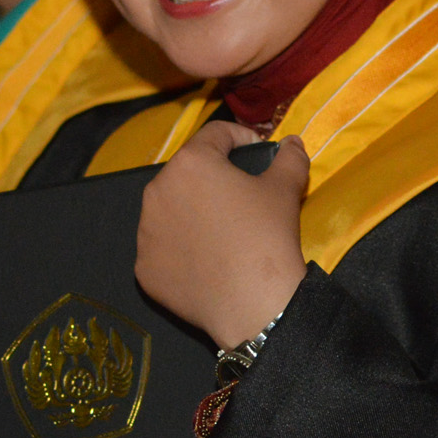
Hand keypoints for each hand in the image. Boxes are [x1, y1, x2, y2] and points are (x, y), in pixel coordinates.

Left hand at [136, 124, 309, 348]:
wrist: (252, 303)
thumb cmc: (266, 236)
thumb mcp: (286, 189)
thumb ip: (289, 158)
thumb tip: (293, 142)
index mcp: (190, 163)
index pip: (215, 134)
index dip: (241, 138)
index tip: (258, 152)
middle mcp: (157, 190)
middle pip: (187, 172)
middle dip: (212, 177)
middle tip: (240, 195)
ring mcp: (145, 231)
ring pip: (170, 209)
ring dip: (192, 211)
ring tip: (220, 229)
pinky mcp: (144, 267)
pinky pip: (163, 247)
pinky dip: (181, 248)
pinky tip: (205, 260)